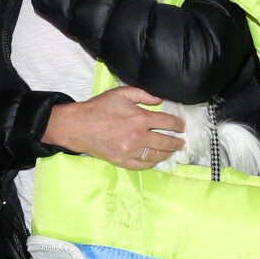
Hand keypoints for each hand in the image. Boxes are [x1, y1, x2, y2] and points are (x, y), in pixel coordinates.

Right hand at [42, 86, 185, 169]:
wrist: (77, 126)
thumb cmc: (98, 108)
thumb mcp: (120, 93)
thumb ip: (143, 94)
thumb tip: (159, 99)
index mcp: (139, 118)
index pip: (167, 122)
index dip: (178, 124)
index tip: (181, 125)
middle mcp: (137, 136)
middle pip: (165, 142)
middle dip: (176, 142)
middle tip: (181, 141)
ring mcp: (129, 151)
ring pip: (155, 155)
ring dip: (167, 153)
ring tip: (172, 150)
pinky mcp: (121, 161)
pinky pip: (142, 165)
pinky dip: (151, 163)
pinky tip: (155, 159)